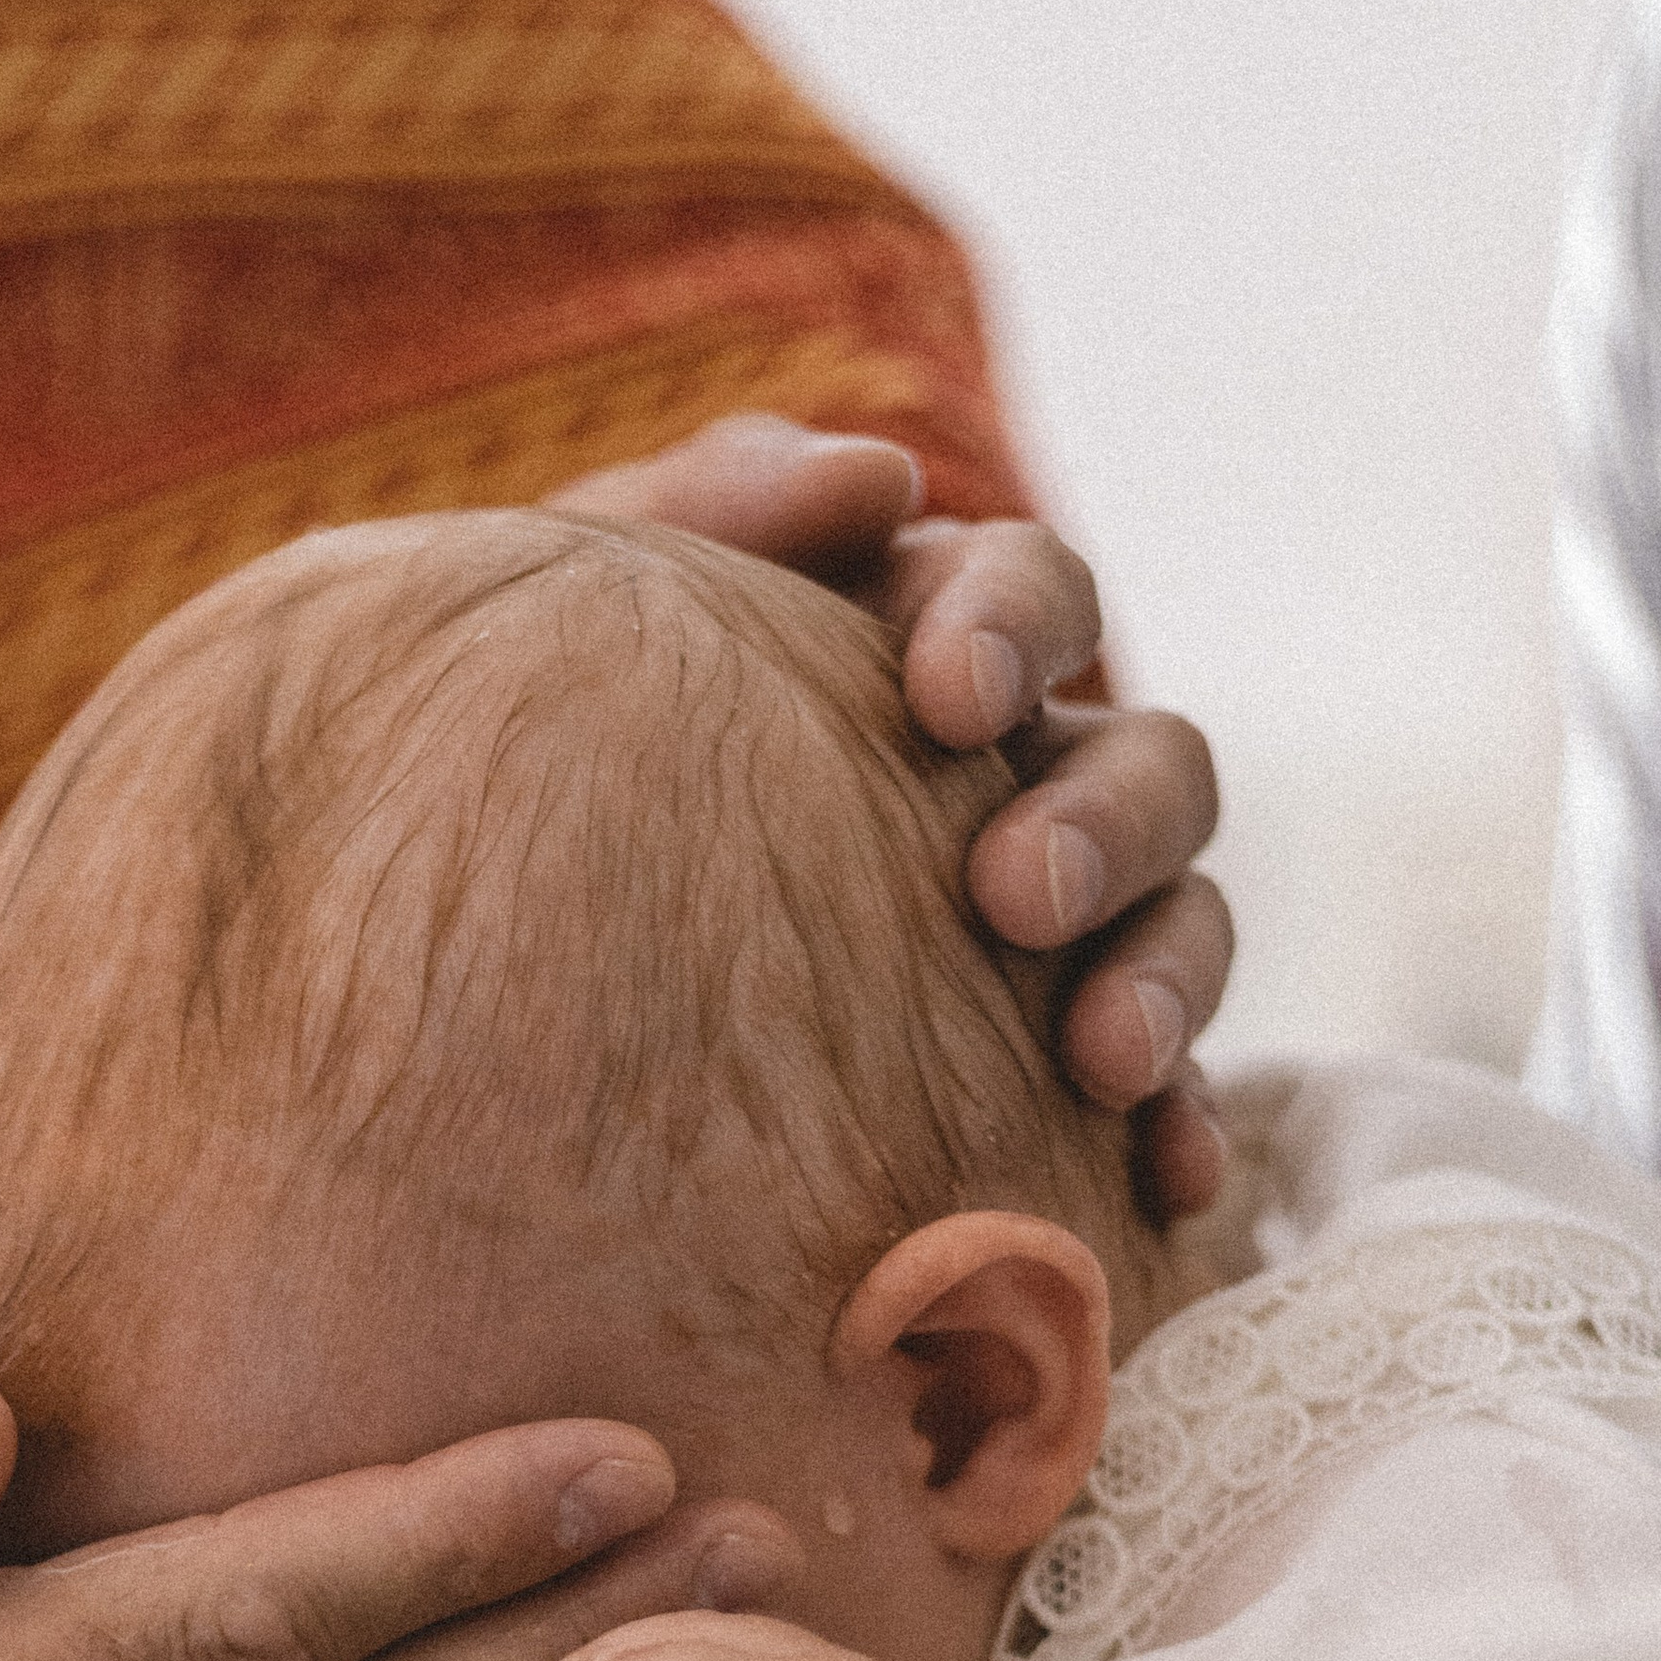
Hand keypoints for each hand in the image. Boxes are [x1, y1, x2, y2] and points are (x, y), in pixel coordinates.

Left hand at [549, 416, 1228, 1203]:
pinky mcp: (1059, 1087)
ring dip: (1164, 981)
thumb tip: (874, 475)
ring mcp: (1064, 943)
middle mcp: (1027, 786)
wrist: (477, 943)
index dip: (1018, 625)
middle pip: (1150, 768)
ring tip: (1101, 1061)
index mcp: (934, 650)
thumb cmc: (548, 748)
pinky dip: (1178, 1132)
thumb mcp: (590, 610)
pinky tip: (1158, 1186)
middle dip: (1105, 824)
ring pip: (1182, 927)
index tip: (947, 695)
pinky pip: (1163, 1106)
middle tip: (1014, 898)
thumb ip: (706, 509)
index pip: (1034, 594)